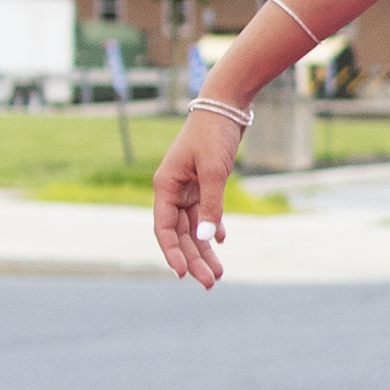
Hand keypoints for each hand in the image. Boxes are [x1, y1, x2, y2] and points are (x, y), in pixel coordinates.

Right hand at [153, 109, 240, 288]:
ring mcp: (188, 187)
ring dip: (204, 249)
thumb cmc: (214, 134)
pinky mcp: (203, 183)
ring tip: (218, 273)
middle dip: (194, 259)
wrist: (226, 106)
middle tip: (209, 284)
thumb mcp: (214, 171)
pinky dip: (212, 227)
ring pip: (194, 227)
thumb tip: (206, 241)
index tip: (183, 275)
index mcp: (165, 186)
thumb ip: (210, 206)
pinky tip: (221, 241)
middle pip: (181, 234)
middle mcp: (173, 190)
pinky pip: (204, 213)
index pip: (164, 229)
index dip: (172, 253)